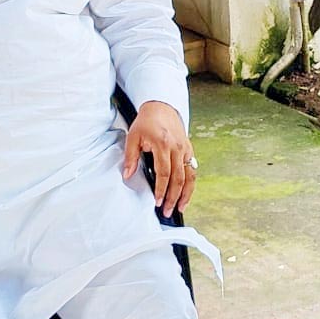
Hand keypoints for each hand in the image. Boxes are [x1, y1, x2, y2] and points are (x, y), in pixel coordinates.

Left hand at [123, 101, 194, 217]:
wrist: (162, 107)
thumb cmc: (146, 122)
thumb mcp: (133, 136)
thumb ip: (131, 157)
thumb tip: (127, 175)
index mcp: (163, 144)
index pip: (164, 173)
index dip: (161, 190)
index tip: (157, 202)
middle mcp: (178, 148)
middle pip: (179, 178)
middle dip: (174, 197)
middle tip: (167, 211)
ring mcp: (185, 149)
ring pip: (190, 176)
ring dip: (186, 194)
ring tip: (181, 208)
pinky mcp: (189, 150)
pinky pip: (192, 170)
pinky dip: (190, 184)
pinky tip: (186, 194)